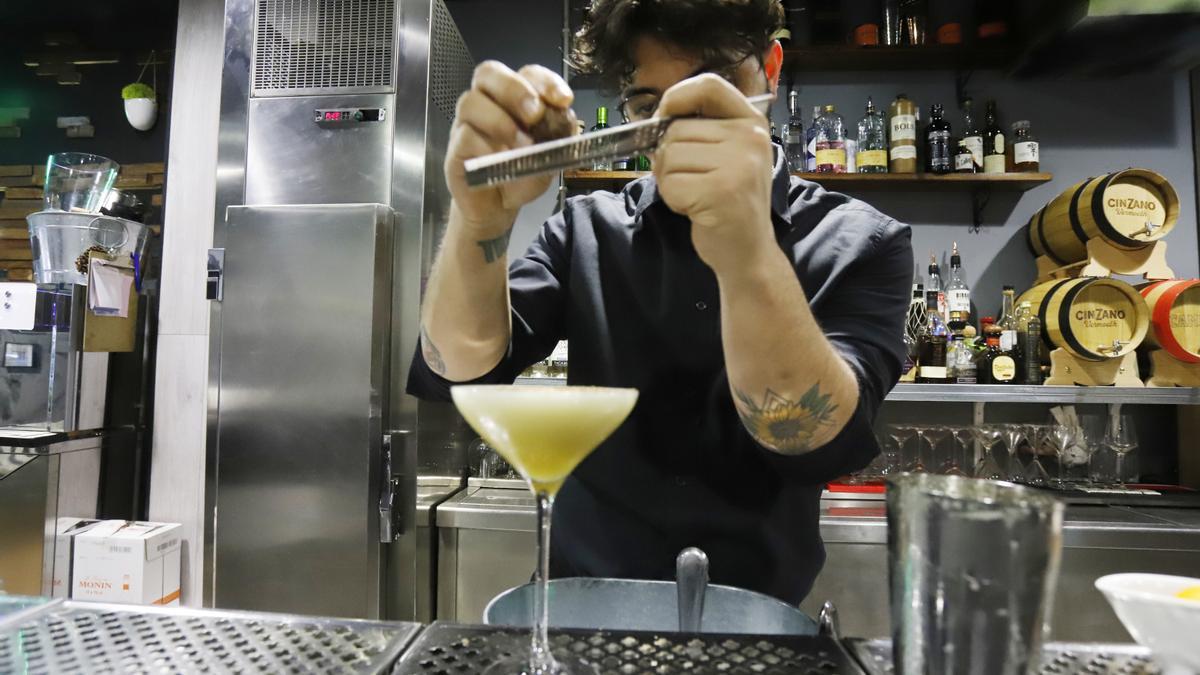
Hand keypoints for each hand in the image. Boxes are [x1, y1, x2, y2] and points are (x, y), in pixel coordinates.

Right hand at [446, 61, 575, 235]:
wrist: (497, 207)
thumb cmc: (520, 175)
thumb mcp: (548, 159)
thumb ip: (558, 140)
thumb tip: (566, 124)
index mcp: (512, 99)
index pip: (526, 74)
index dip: (545, 81)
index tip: (563, 100)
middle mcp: (486, 103)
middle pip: (488, 73)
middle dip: (514, 90)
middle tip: (535, 114)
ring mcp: (466, 124)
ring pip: (470, 102)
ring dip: (500, 120)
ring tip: (522, 144)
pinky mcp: (455, 149)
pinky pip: (465, 136)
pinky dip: (487, 147)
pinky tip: (502, 162)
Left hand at [653, 74, 775, 273]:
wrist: (748, 251)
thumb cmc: (728, 202)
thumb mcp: (727, 156)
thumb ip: (701, 131)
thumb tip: (655, 121)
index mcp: (751, 122)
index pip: (708, 85)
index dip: (676, 97)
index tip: (663, 118)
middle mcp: (749, 138)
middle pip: (676, 129)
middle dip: (668, 158)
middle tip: (689, 180)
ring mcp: (738, 164)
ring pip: (669, 156)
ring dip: (669, 180)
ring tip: (695, 195)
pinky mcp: (721, 191)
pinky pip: (670, 183)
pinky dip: (672, 199)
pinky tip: (694, 208)